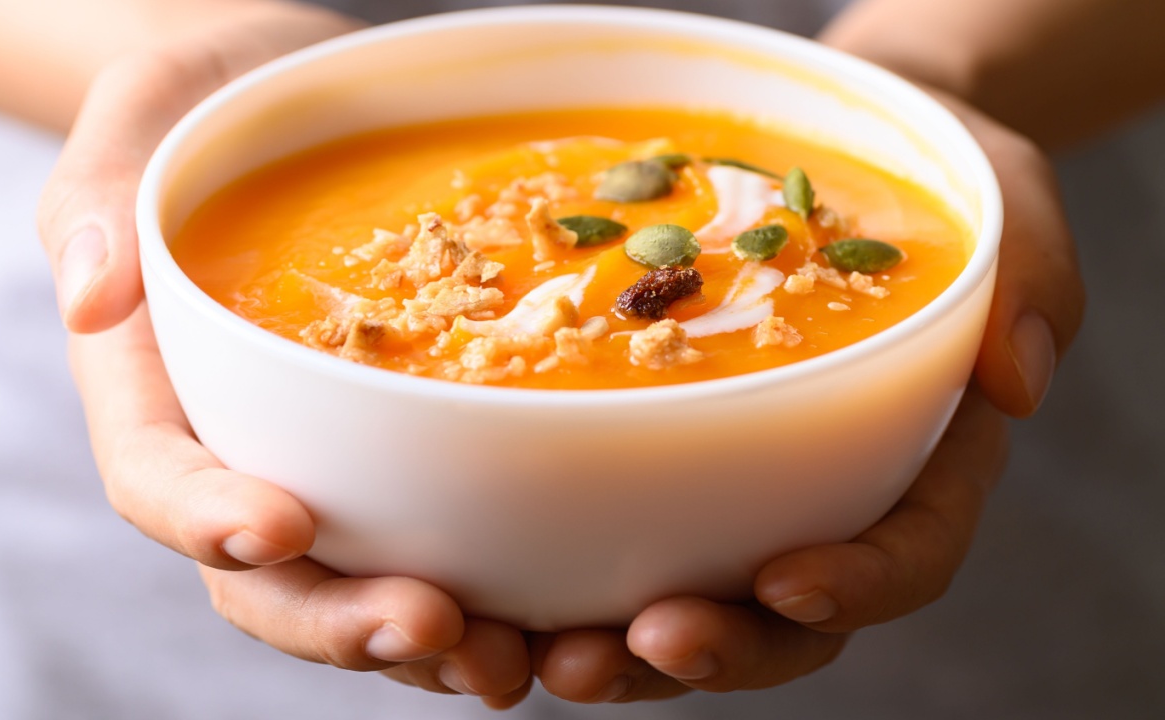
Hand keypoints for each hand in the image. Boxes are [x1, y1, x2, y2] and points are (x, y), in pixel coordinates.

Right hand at [39, 3, 530, 707]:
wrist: (302, 106)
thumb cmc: (217, 106)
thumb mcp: (146, 111)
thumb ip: (99, 193)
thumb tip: (92, 296)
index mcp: (158, 387)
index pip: (160, 476)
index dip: (207, 518)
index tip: (280, 526)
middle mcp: (241, 448)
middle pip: (265, 576)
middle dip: (338, 619)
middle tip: (430, 624)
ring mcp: (325, 462)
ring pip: (353, 588)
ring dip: (422, 642)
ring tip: (503, 655)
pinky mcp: (405, 455)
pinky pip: (435, 542)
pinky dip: (486, 592)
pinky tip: (548, 614)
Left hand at [526, 94, 1084, 701]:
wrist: (832, 156)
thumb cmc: (932, 183)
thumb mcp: (1006, 203)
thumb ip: (1031, 280)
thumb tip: (1018, 378)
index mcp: (923, 462)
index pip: (907, 553)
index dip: (855, 585)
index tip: (786, 582)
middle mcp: (829, 497)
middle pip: (786, 619)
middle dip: (718, 648)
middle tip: (639, 645)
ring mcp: (744, 492)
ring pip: (694, 607)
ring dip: (625, 650)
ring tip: (555, 655)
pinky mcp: (663, 464)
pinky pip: (616, 540)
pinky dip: (564, 578)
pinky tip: (500, 586)